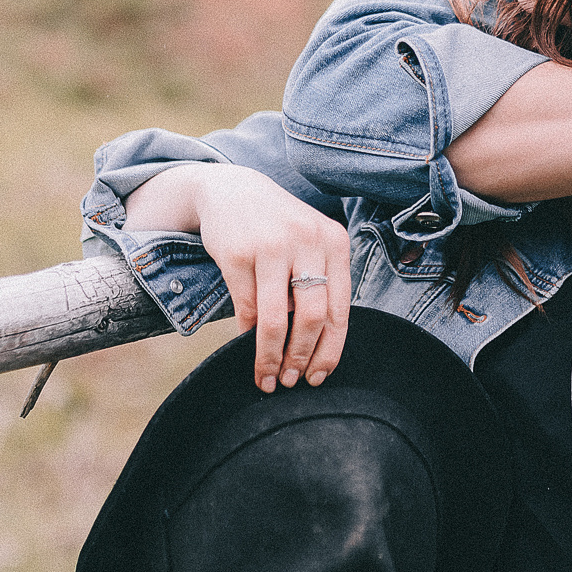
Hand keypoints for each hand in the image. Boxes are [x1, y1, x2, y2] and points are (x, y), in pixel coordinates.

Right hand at [124, 163, 351, 392]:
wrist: (232, 190)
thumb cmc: (278, 227)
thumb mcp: (311, 243)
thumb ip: (321, 284)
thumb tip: (319, 348)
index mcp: (335, 242)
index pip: (340, 310)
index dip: (330, 351)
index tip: (319, 376)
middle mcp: (307, 241)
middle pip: (312, 317)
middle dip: (302, 357)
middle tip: (292, 381)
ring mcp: (271, 247)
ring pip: (276, 319)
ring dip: (271, 356)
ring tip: (268, 377)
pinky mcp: (237, 254)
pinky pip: (245, 308)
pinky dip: (245, 336)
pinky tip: (245, 348)